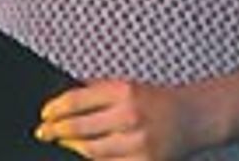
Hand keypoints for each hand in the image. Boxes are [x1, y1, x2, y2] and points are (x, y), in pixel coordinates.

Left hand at [33, 80, 206, 159]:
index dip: (55, 109)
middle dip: (56, 131)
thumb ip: (97, 90)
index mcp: (124, 91)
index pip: (77, 100)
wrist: (194, 117)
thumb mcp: (128, 86)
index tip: (44, 114)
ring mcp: (137, 142)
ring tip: (64, 142)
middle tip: (44, 132)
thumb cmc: (157, 100)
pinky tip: (88, 152)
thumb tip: (63, 100)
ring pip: (91, 150)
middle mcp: (130, 115)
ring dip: (73, 147)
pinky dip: (95, 159)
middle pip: (79, 128)